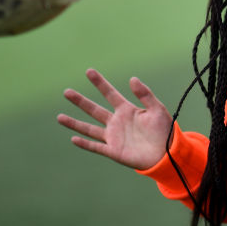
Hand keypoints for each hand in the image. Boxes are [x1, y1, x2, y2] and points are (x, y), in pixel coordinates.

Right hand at [57, 68, 172, 169]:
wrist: (167, 153)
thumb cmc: (164, 130)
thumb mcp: (157, 108)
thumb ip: (145, 94)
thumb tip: (132, 78)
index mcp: (127, 110)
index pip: (110, 94)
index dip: (100, 83)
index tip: (89, 71)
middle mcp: (117, 122)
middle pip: (94, 109)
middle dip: (80, 101)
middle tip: (66, 92)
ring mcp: (113, 137)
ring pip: (89, 128)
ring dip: (75, 123)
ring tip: (59, 117)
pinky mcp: (113, 151)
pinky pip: (96, 146)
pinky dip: (85, 144)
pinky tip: (73, 139)